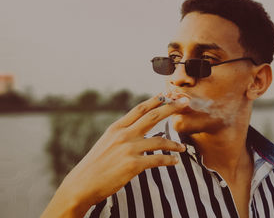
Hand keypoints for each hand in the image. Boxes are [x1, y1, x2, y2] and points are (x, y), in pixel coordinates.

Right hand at [41, 94, 188, 217]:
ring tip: (181, 147)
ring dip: (174, 143)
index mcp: (117, 127)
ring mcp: (129, 149)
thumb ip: (122, 133)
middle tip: (185, 102)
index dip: (156, 99)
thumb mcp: (107, 141)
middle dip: (171, 107)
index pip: (140, 108)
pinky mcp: (133, 165)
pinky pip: (158, 159)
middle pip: (153, 116)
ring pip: (160, 140)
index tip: (168, 94)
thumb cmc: (96, 164)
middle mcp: (124, 134)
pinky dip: (169, 160)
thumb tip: (137, 127)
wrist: (82, 184)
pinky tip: (175, 161)